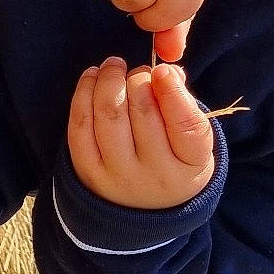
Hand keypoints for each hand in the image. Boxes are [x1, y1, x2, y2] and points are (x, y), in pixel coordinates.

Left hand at [66, 57, 216, 209]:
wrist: (144, 206)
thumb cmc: (174, 159)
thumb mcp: (193, 139)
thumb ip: (184, 103)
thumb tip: (167, 71)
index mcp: (191, 164)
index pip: (186, 125)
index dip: (172, 91)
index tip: (163, 69)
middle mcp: (155, 175)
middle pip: (143, 112)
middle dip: (138, 79)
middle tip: (139, 71)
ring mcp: (118, 176)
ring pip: (109, 115)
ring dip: (109, 80)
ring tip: (114, 66)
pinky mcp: (88, 173)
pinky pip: (80, 126)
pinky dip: (83, 94)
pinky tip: (92, 78)